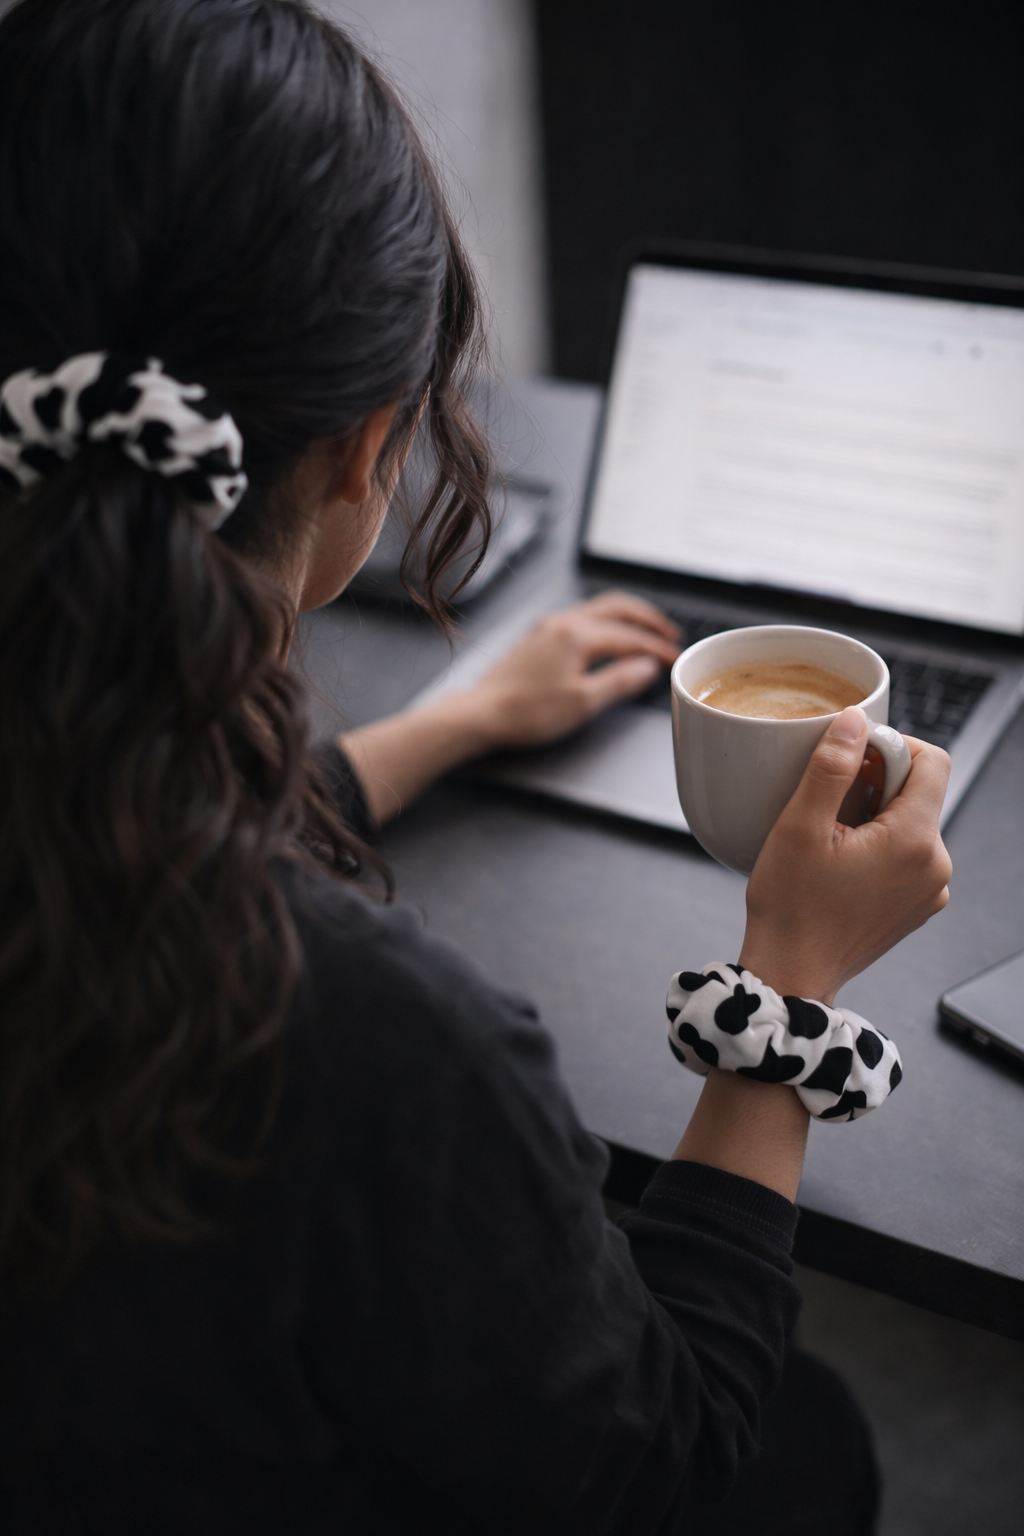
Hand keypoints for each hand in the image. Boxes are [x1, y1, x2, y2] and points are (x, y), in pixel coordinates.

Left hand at [339, 592, 680, 823]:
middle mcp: (563, 622)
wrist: (480, 714)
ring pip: (598, 609)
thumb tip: (647, 668)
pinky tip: (608, 638)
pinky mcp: (538, 638)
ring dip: (626, 617)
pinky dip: (606, 623)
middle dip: (647, 618)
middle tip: (670, 633)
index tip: (676, 658)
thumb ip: (620, 682)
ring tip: (645, 632)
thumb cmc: (526, 712)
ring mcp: (548, 628)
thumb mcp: (583, 703)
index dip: (658, 647)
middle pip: (617, 607)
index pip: (631, 636)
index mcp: (577, 635)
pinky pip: (582, 618)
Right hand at [739, 706, 951, 1003]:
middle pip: (921, 791)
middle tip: (829, 799)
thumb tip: (854, 721)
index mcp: (916, 842)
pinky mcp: (916, 904)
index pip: (933, 760)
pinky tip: (841, 859)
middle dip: (878, 782)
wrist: (791, 973)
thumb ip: (831, 767)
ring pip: (913, 821)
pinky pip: (908, 853)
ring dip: (876, 813)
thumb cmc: (792, 909)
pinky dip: (879, 843)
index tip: (852, 758)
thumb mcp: (800, 827)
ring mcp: (930, 890)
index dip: (893, 745)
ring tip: (830, 834)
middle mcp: (935, 866)